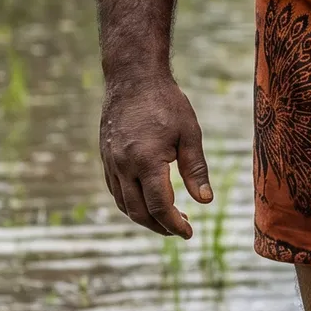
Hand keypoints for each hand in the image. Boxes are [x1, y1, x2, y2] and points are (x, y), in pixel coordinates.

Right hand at [100, 74, 211, 236]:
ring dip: (144, 218)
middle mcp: (123, 166)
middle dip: (159, 227)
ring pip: (123, 204)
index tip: (189, 233)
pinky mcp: (105, 157)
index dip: (174, 224)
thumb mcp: (189, 133)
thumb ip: (196, 169)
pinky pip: (115, 190)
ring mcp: (110, 163)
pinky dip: (130, 203)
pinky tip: (146, 201)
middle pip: (138, 212)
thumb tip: (205, 201)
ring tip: (166, 219)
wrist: (132, 77)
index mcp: (146, 161)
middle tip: (180, 229)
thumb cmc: (166, 102)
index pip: (159, 206)